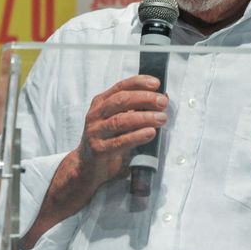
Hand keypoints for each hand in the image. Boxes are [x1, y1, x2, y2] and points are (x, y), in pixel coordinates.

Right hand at [75, 74, 168, 188]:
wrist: (88, 166)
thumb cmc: (108, 139)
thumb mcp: (119, 120)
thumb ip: (136, 109)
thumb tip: (162, 98)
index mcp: (101, 103)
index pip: (120, 87)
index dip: (139, 83)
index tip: (156, 84)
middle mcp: (95, 114)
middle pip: (121, 101)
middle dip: (144, 99)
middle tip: (162, 102)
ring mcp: (95, 132)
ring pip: (120, 120)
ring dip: (144, 118)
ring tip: (161, 118)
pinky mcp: (98, 149)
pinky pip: (120, 141)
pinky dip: (137, 136)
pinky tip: (150, 133)